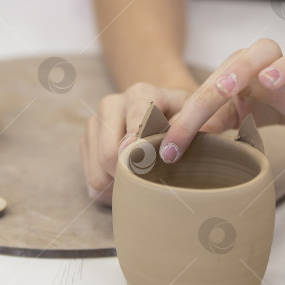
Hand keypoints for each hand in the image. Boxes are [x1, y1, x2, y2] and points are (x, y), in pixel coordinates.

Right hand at [80, 82, 191, 204]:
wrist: (166, 108)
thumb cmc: (185, 116)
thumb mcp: (197, 116)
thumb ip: (190, 127)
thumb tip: (180, 145)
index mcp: (140, 94)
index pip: (134, 126)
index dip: (140, 151)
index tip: (148, 167)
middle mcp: (111, 104)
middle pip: (108, 155)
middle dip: (130, 176)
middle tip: (153, 184)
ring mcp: (95, 123)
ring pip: (97, 172)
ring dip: (119, 187)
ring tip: (142, 185)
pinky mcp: (86, 142)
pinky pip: (91, 180)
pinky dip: (109, 190)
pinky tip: (129, 183)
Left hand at [158, 39, 284, 163]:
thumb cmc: (269, 100)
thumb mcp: (233, 112)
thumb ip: (208, 120)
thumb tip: (174, 139)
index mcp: (239, 67)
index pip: (210, 89)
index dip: (190, 119)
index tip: (172, 148)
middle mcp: (269, 63)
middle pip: (253, 57)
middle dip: (236, 70)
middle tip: (221, 89)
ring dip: (283, 67)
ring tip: (271, 80)